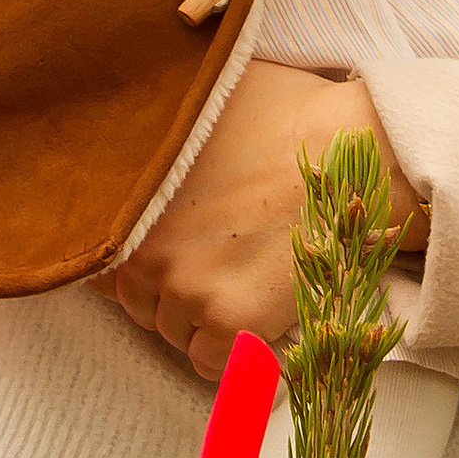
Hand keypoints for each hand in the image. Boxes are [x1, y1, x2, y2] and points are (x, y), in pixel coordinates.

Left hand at [97, 59, 426, 381]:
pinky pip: (211, 363)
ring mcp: (186, 287)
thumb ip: (164, 122)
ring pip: (173, 332)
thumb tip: (147, 112)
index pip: (100, 256)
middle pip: (136, 300)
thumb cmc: (291, 114)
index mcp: (131, 197)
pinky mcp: (232, 321)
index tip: (165, 259)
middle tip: (217, 268)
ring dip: (201, 321)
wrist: (357, 152)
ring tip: (247, 285)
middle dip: (170, 291)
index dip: (135, 260)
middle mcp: (145, 247)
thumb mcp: (208, 94)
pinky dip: (233, 354)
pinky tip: (259, 323)